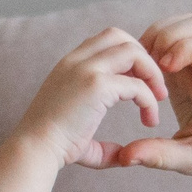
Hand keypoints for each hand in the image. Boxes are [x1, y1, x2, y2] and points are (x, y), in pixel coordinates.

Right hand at [14, 27, 167, 167]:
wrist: (34, 150)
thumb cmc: (54, 147)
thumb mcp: (79, 133)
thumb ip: (102, 141)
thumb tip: (122, 155)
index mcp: (70, 65)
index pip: (105, 40)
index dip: (129, 56)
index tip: (139, 84)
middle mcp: (77, 61)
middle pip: (121, 36)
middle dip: (144, 59)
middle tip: (155, 90)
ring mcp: (86, 70)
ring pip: (133, 52)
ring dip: (152, 74)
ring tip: (157, 101)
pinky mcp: (96, 86)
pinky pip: (136, 84)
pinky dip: (149, 100)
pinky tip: (150, 120)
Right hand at [116, 14, 191, 177]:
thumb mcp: (191, 162)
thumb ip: (160, 156)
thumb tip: (126, 156)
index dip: (187, 50)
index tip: (164, 68)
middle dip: (169, 35)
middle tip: (148, 64)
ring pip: (186, 24)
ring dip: (159, 34)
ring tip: (142, 64)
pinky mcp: (187, 62)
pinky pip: (172, 35)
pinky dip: (154, 40)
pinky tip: (143, 66)